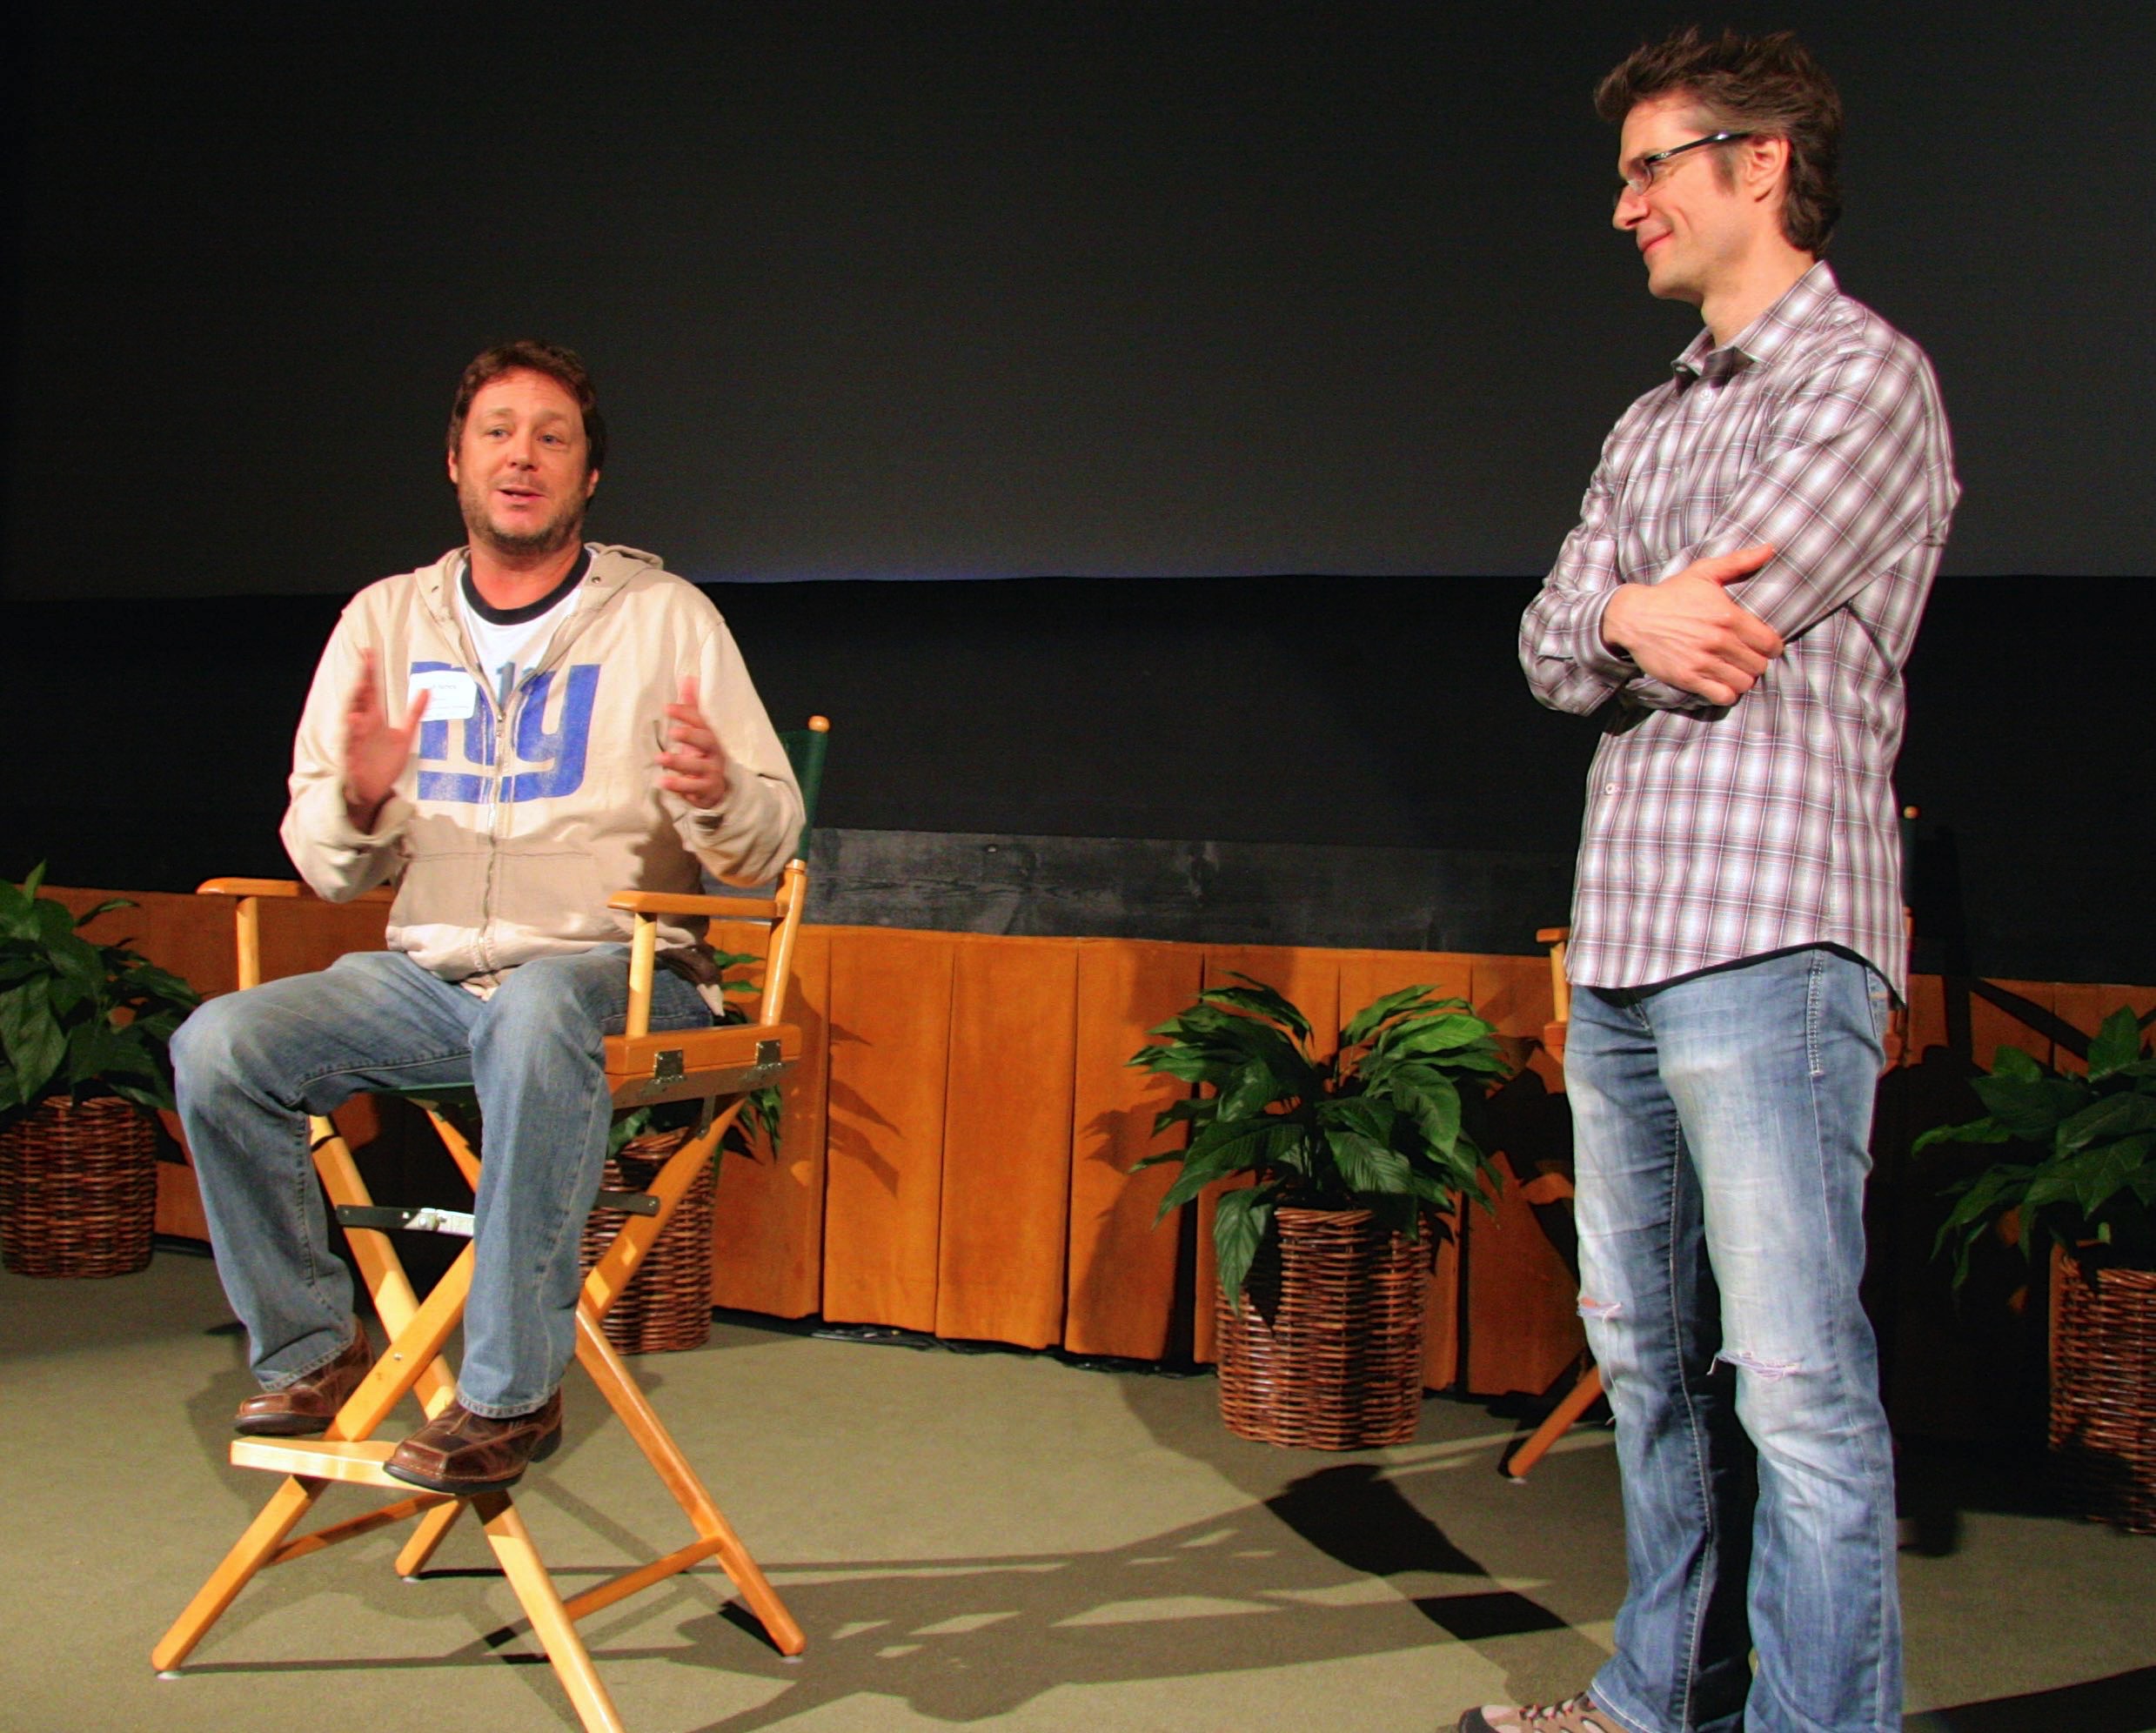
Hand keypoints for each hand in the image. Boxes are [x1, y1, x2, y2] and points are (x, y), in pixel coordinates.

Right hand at [343, 648, 427, 830]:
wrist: (376, 789)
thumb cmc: (385, 761)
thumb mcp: (405, 735)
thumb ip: (414, 713)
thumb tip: (426, 691)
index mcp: (373, 719)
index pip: (371, 691)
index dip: (370, 672)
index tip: (369, 652)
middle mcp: (363, 726)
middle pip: (360, 699)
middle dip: (362, 680)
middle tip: (365, 661)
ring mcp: (356, 740)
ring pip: (352, 718)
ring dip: (356, 701)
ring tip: (361, 686)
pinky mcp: (354, 757)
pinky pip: (351, 742)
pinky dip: (353, 731)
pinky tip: (356, 719)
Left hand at [655, 675, 729, 809]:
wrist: (717, 788)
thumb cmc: (703, 755)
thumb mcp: (698, 731)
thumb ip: (692, 708)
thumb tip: (688, 678)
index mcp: (711, 736)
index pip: (702, 721)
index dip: (687, 714)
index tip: (668, 708)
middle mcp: (715, 753)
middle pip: (707, 741)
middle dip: (690, 736)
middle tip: (672, 732)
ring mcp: (713, 772)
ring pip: (699, 766)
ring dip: (679, 762)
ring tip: (660, 758)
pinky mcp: (707, 790)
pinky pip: (694, 788)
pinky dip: (679, 786)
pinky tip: (663, 782)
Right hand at [1602, 544, 1784, 705]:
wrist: (1634, 617)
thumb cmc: (1671, 594)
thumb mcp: (1704, 572)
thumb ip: (1739, 562)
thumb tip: (1769, 549)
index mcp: (1729, 616)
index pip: (1770, 643)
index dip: (1772, 647)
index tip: (1763, 647)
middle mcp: (1719, 641)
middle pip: (1759, 666)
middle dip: (1756, 663)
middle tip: (1745, 659)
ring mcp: (1703, 661)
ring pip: (1744, 683)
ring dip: (1742, 679)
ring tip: (1733, 671)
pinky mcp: (1688, 678)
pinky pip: (1722, 696)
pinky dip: (1726, 693)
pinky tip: (1720, 683)